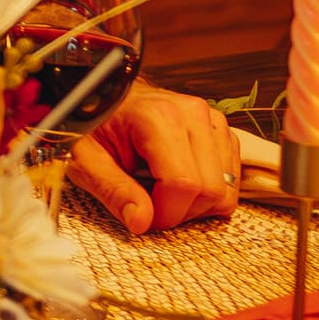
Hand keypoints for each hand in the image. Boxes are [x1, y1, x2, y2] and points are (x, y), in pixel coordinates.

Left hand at [70, 83, 241, 234]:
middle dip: (181, 212)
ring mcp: (212, 120)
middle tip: (150, 205)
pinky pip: (232, 179)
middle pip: (210, 190)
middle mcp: (192, 114)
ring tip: (162, 192)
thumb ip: (114, 191)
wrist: (106, 96)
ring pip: (226, 188)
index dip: (166, 214)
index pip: (183, 184)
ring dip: (197, 205)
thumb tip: (141, 223)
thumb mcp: (86, 160)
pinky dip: (209, 192)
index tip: (144, 218)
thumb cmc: (94, 126)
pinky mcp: (221, 130)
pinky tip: (179, 183)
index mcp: (157, 116)